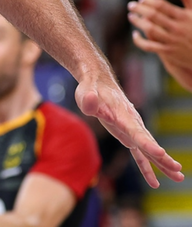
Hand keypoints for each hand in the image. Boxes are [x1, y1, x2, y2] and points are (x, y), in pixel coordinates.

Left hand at [75, 69, 182, 187]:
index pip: (136, 131)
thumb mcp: (85, 93)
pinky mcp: (126, 135)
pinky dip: (146, 167)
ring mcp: (131, 130)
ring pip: (149, 149)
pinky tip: (154, 182)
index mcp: (122, 115)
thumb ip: (89, 100)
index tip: (160, 153)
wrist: (98, 82)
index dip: (147, 143)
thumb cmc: (91, 89)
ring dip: (162, 163)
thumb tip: (90, 99)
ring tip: (178, 177)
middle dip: (162, 157)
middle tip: (177, 170)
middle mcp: (131, 123)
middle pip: (149, 143)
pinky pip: (139, 154)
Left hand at [131, 0, 191, 74]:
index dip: (149, 1)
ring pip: (150, 29)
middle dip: (139, 9)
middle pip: (153, 15)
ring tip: (131, 16)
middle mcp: (178, 28)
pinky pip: (149, 46)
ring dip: (137, 22)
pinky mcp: (168, 52)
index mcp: (183, 16)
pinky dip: (139, 40)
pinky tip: (135, 34)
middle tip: (130, 5)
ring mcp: (173, 40)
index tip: (141, 0)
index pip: (161, 5)